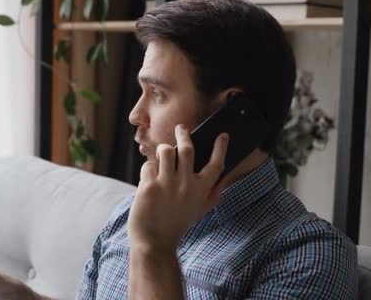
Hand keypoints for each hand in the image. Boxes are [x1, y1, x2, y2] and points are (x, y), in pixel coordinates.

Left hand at [128, 124, 228, 252]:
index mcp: (202, 190)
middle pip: (187, 149)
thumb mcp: (200, 211)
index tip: (223, 135)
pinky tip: (148, 179)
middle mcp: (186, 185)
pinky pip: (149, 165)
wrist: (154, 241)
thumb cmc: (177, 224)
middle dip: (184, 135)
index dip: (221, 148)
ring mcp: (167, 184)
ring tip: (162, 154)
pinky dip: (148, 168)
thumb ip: (212, 195)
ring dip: (163, 150)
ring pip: (166, 151)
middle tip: (181, 128)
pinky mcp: (149, 186)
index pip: (216, 164)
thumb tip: (223, 180)